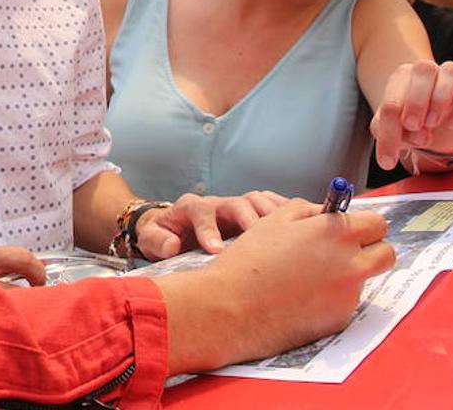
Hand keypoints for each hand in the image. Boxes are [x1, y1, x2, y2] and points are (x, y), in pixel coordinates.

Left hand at [135, 190, 288, 259]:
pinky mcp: (251, 210)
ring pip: (257, 201)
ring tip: (287, 234)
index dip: (209, 230)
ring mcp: (236, 204)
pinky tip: (300, 223)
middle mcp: (218, 203)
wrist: (173, 228)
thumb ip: (157, 241)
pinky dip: (285, 210)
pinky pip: (271, 203)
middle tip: (261, 239)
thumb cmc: (164, 236)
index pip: (201, 212)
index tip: (215, 250)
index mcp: (192, 208)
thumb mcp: (152, 239)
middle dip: (249, 220)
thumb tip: (172, 246)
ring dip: (272, 216)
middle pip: (237, 203)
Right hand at [157, 199, 394, 371]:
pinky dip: (331, 298)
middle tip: (345, 251)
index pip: (378, 223)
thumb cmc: (250, 260)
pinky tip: (302, 296)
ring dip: (348, 274)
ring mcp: (348, 294)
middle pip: (386, 253)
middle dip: (371, 249)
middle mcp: (350, 262)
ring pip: (364, 278)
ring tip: (309, 276)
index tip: (351, 228)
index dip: (363, 224)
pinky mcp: (340, 319)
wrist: (233, 308)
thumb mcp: (275, 219)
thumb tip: (327, 211)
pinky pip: (346, 302)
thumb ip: (309, 209)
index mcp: (336, 232)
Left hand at [370, 59, 452, 169]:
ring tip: (432, 123)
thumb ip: (391, 135)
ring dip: (440, 99)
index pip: (392, 97)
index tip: (390, 155)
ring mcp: (452, 79)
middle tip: (412, 126)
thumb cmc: (410, 127)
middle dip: (416, 101)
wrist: (435, 133)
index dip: (390, 127)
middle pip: (423, 69)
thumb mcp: (393, 134)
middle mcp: (427, 72)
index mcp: (401, 78)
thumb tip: (415, 137)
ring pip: (451, 71)